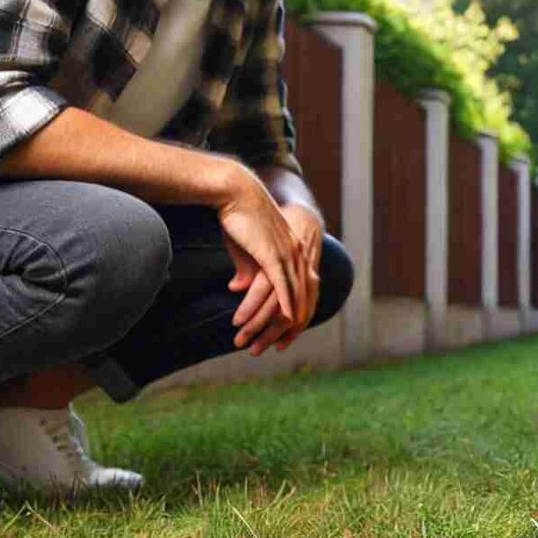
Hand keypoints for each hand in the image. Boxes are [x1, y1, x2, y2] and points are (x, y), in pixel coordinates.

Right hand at [229, 202, 322, 354]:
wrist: (236, 192)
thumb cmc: (237, 217)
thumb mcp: (244, 248)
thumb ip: (247, 269)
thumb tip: (239, 288)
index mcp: (291, 250)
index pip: (302, 285)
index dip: (299, 308)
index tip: (293, 330)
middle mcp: (295, 253)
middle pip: (302, 295)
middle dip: (295, 323)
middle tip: (285, 344)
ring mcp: (286, 254)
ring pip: (292, 294)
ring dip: (284, 320)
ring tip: (277, 340)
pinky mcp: (273, 255)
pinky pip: (283, 285)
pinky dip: (287, 304)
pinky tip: (289, 320)